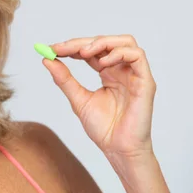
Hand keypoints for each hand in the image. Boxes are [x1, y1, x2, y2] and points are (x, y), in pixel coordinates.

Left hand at [42, 35, 155, 158]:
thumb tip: (47, 59)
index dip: (73, 46)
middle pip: (107, 42)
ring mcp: (135, 75)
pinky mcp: (146, 82)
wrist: (118, 149)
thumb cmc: (103, 128)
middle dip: (82, 42)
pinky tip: (102, 63)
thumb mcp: (78, 99)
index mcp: (108, 73)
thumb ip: (64, 79)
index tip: (53, 48)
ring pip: (125, 42)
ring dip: (102, 42)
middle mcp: (122, 70)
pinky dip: (118, 53)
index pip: (92, 50)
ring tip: (82, 53)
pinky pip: (138, 56)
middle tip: (62, 48)